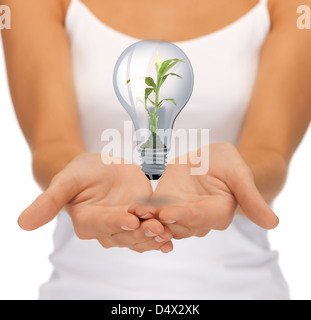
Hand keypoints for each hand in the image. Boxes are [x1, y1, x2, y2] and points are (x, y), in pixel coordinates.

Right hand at [18, 153, 172, 252]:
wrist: (96, 168)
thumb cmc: (79, 174)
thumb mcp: (65, 182)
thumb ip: (48, 202)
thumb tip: (21, 224)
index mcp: (88, 221)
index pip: (101, 225)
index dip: (114, 222)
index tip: (129, 220)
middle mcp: (107, 228)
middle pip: (125, 235)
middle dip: (141, 233)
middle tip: (156, 230)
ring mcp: (126, 224)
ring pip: (140, 235)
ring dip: (154, 236)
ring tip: (168, 235)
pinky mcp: (141, 216)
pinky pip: (152, 225)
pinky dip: (162, 228)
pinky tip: (173, 232)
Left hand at [130, 143, 278, 239]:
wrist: (212, 160)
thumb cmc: (229, 164)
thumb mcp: (240, 173)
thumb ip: (251, 196)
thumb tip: (273, 222)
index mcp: (219, 212)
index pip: (203, 218)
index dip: (187, 216)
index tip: (168, 214)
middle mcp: (198, 218)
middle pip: (180, 225)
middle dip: (161, 223)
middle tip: (143, 219)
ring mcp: (180, 212)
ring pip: (164, 223)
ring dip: (148, 220)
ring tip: (131, 213)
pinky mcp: (166, 204)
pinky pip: (154, 211)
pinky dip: (143, 211)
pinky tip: (130, 207)